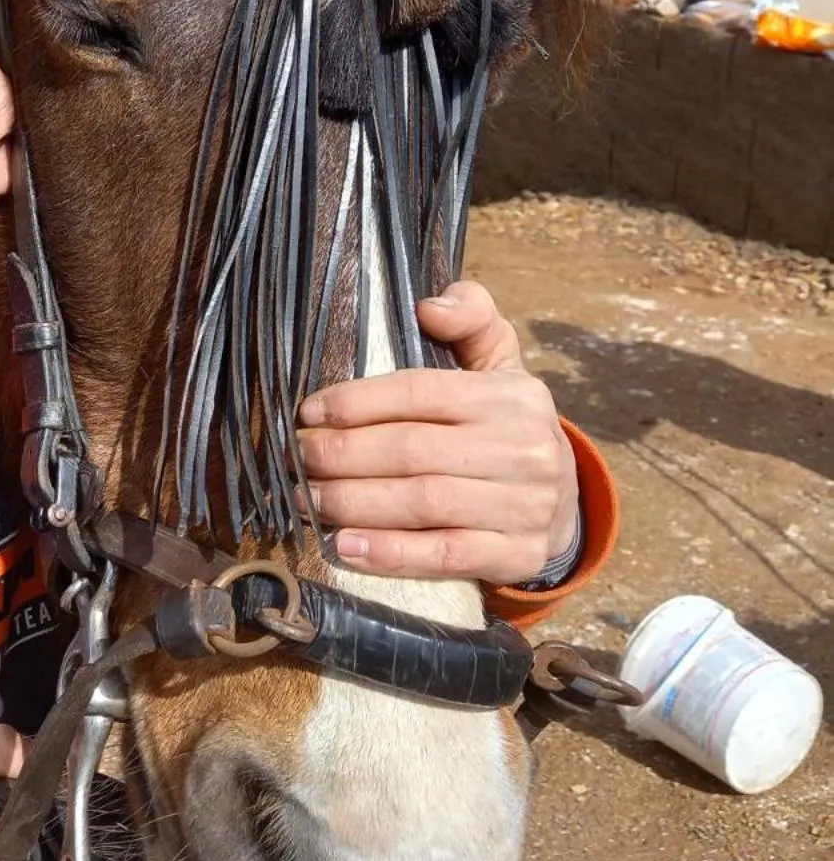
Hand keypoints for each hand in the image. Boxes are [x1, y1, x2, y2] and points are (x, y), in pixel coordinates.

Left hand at [296, 280, 579, 586]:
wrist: (563, 502)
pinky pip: (446, 555)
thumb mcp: (500, 363)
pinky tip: (347, 546)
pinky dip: (392, 553)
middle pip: (412, 450)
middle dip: (341, 455)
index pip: (419, 391)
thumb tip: (430, 304)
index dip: (356, 401)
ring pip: (423, 502)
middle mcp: (521, 448)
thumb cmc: (506, 424)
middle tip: (296, 458)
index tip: (307, 413)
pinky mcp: (518, 555)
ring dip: (354, 503)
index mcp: (509, 396)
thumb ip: (472, 319)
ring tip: (308, 498)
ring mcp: (524, 505)